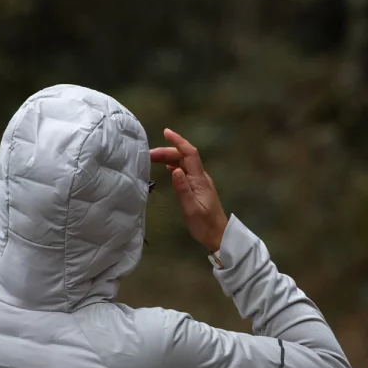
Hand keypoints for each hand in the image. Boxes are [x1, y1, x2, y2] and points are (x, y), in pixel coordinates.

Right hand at [149, 128, 228, 252]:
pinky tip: (167, 168)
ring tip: (152, 160)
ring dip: (169, 159)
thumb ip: (182, 189)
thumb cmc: (204, 225)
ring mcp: (199, 182)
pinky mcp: (197, 189)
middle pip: (184, 157)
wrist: (219, 235)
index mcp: (199, 180)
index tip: (166, 132)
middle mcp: (200, 177)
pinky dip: (174, 166)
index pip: (190, 154)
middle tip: (148, 155)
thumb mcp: (191, 209)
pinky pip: (185, 172)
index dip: (178, 141)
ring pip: (184, 164)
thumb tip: (174, 169)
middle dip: (167, 151)